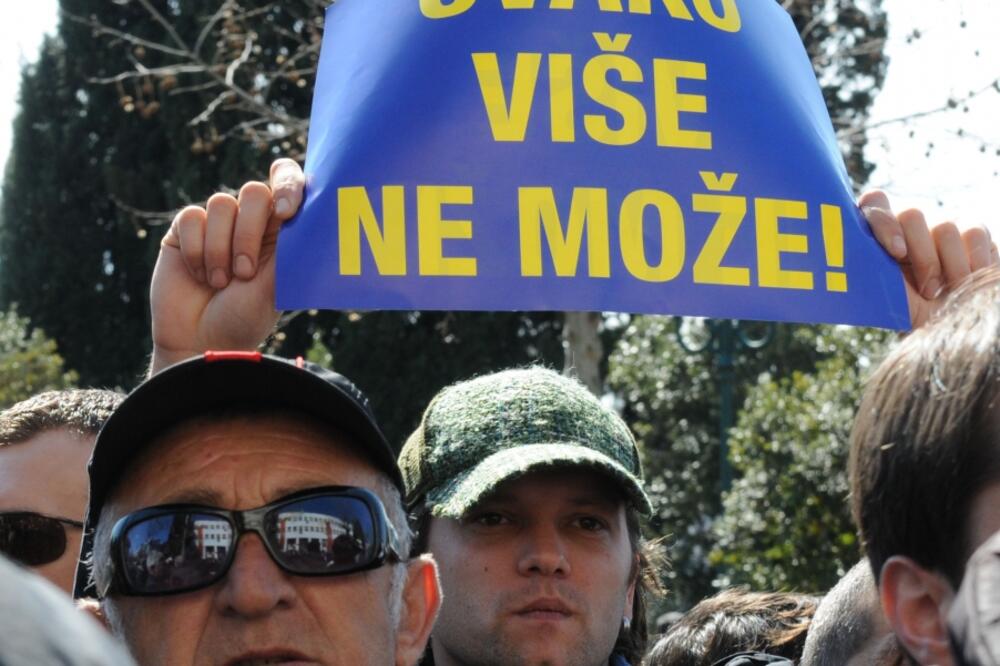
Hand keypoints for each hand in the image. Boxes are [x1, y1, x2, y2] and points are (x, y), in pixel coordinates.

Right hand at [149, 159, 305, 372]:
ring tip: (221, 283)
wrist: (201, 343)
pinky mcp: (184, 232)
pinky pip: (191, 217)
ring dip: (221, 249)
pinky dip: (197, 250)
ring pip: (221, 203)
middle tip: (246, 273)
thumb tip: (310, 216)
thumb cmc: (245, 319)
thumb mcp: (276, 287)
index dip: (288, 185)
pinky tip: (199, 277)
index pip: (289, 185)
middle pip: (254, 191)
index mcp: (281, 232)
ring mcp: (217, 225)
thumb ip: (290, 249)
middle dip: (250, 233)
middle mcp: (250, 222)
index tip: (287, 212)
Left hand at [861, 190, 998, 328]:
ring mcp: (939, 226)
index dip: (884, 221)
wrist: (944, 323)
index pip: (874, 203)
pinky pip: (974, 233)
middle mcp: (906, 225)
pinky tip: (965, 283)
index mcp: (876, 234)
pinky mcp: (971, 233)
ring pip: (945, 227)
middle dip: (921, 257)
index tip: (897, 253)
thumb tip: (843, 267)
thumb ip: (866, 274)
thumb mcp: (880, 297)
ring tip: (944, 293)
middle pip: (911, 215)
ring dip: (947, 268)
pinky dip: (973, 262)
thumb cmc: (905, 311)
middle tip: (926, 290)